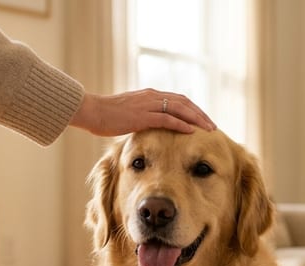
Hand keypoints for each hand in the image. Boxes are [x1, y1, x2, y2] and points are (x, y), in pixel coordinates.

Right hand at [70, 89, 216, 136]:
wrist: (91, 111)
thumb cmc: (105, 115)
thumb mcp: (127, 114)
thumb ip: (140, 117)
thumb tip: (147, 127)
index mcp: (149, 95)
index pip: (178, 99)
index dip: (193, 109)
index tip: (203, 119)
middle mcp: (152, 96)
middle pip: (184, 102)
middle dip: (201, 114)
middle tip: (213, 126)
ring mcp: (148, 105)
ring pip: (180, 109)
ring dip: (197, 119)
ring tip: (209, 129)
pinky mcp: (143, 116)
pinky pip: (168, 119)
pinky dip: (182, 124)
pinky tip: (192, 132)